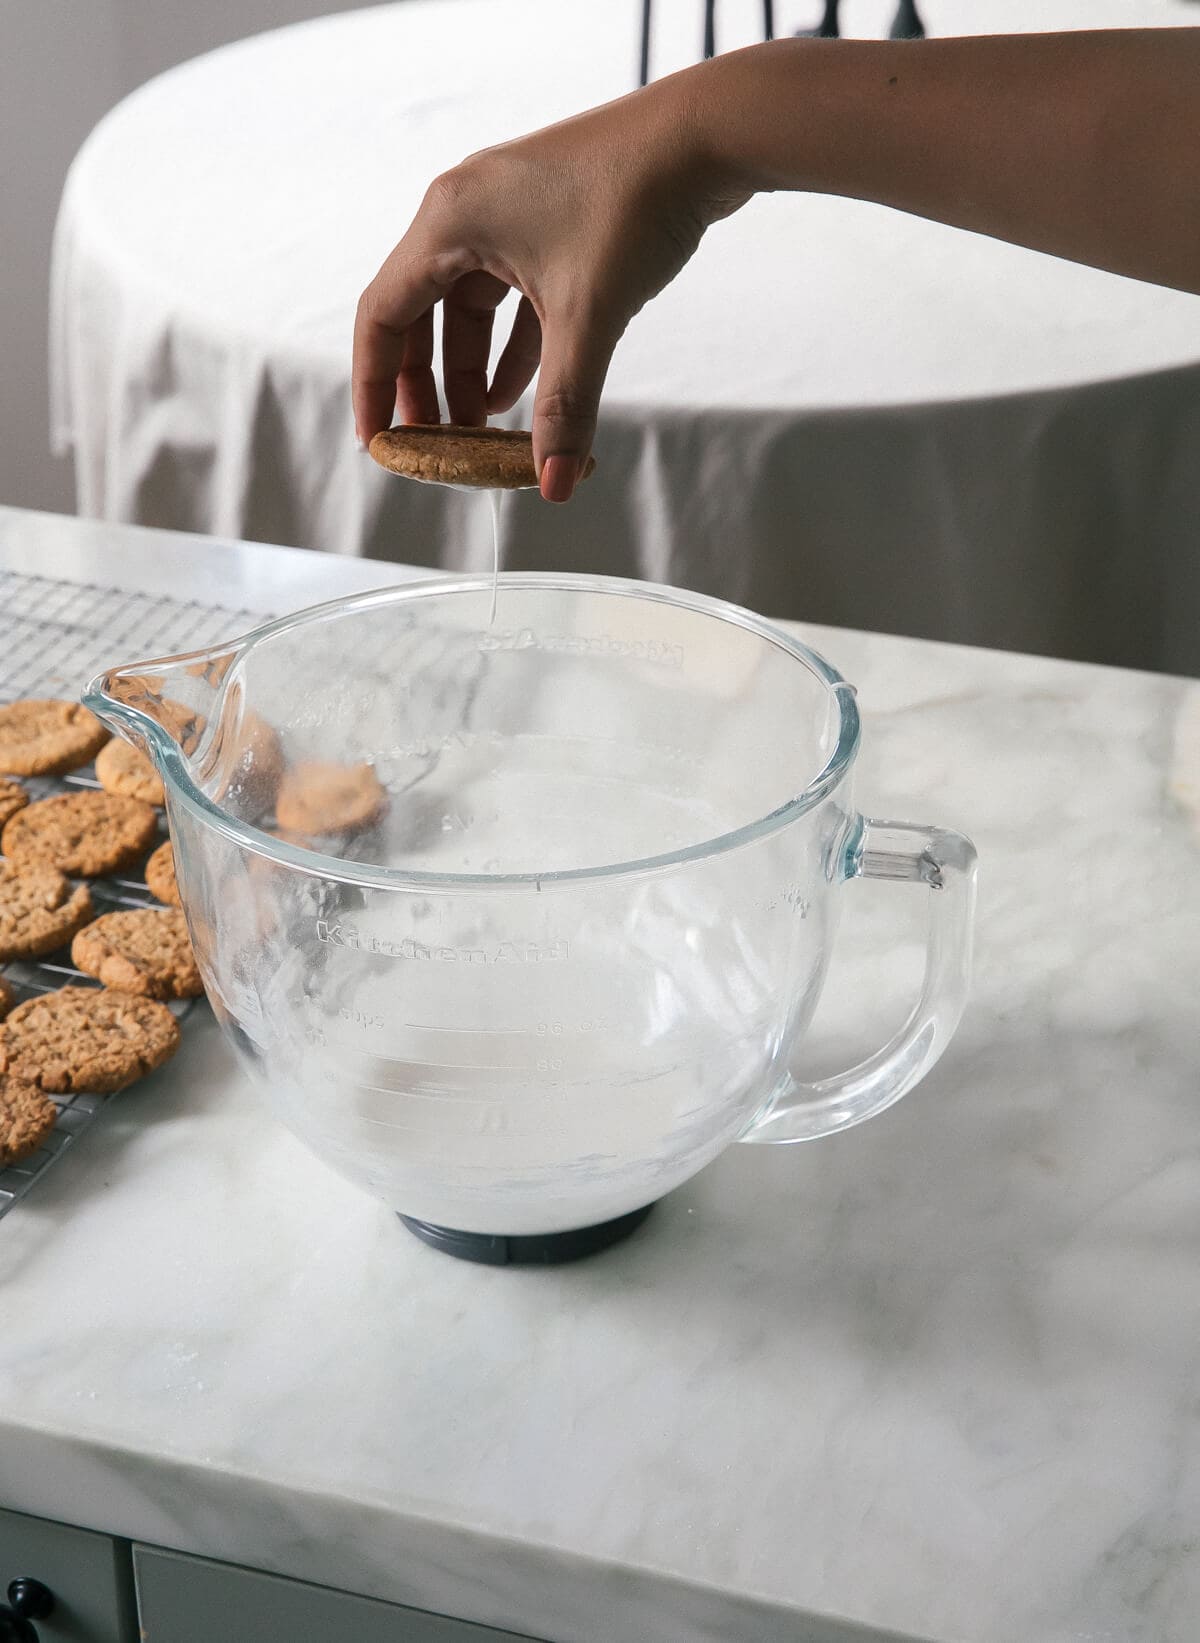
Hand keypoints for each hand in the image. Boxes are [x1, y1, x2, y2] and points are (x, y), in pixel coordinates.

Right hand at [352, 73, 747, 500]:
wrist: (705, 137)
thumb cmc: (636, 203)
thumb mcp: (590, 318)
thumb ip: (565, 406)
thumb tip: (552, 483)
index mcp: (449, 222)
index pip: (383, 315)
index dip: (376, 386)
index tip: (381, 442)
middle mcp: (465, 211)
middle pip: (419, 314)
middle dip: (425, 386)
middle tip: (433, 446)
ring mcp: (506, 213)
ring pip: (467, 309)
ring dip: (469, 372)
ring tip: (479, 431)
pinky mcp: (546, 221)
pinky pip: (509, 297)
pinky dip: (510, 348)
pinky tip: (516, 395)